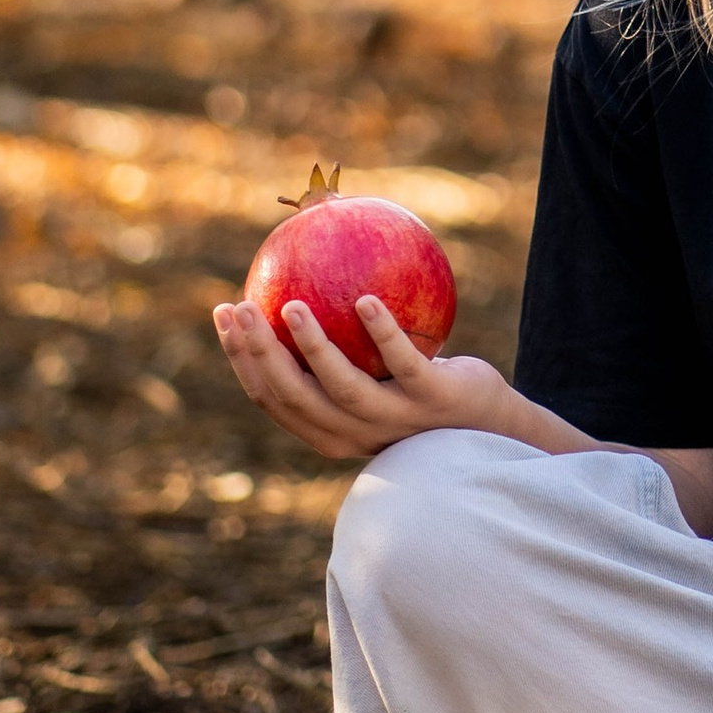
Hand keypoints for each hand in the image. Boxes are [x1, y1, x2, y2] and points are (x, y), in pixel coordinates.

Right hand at [210, 291, 517, 465]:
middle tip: (243, 306)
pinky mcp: (431, 400)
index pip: (271, 398)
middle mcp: (354, 433)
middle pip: (292, 395)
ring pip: (341, 386)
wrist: (487, 423)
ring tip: (293, 305)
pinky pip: (402, 362)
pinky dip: (383, 332)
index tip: (225, 313)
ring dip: (312, 345)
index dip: (241, 357)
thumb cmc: (419, 390)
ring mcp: (393, 419)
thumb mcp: (372, 374)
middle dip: (260, 351)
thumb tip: (300, 280)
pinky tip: (366, 300)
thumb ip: (336, 346)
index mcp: (328, 431)